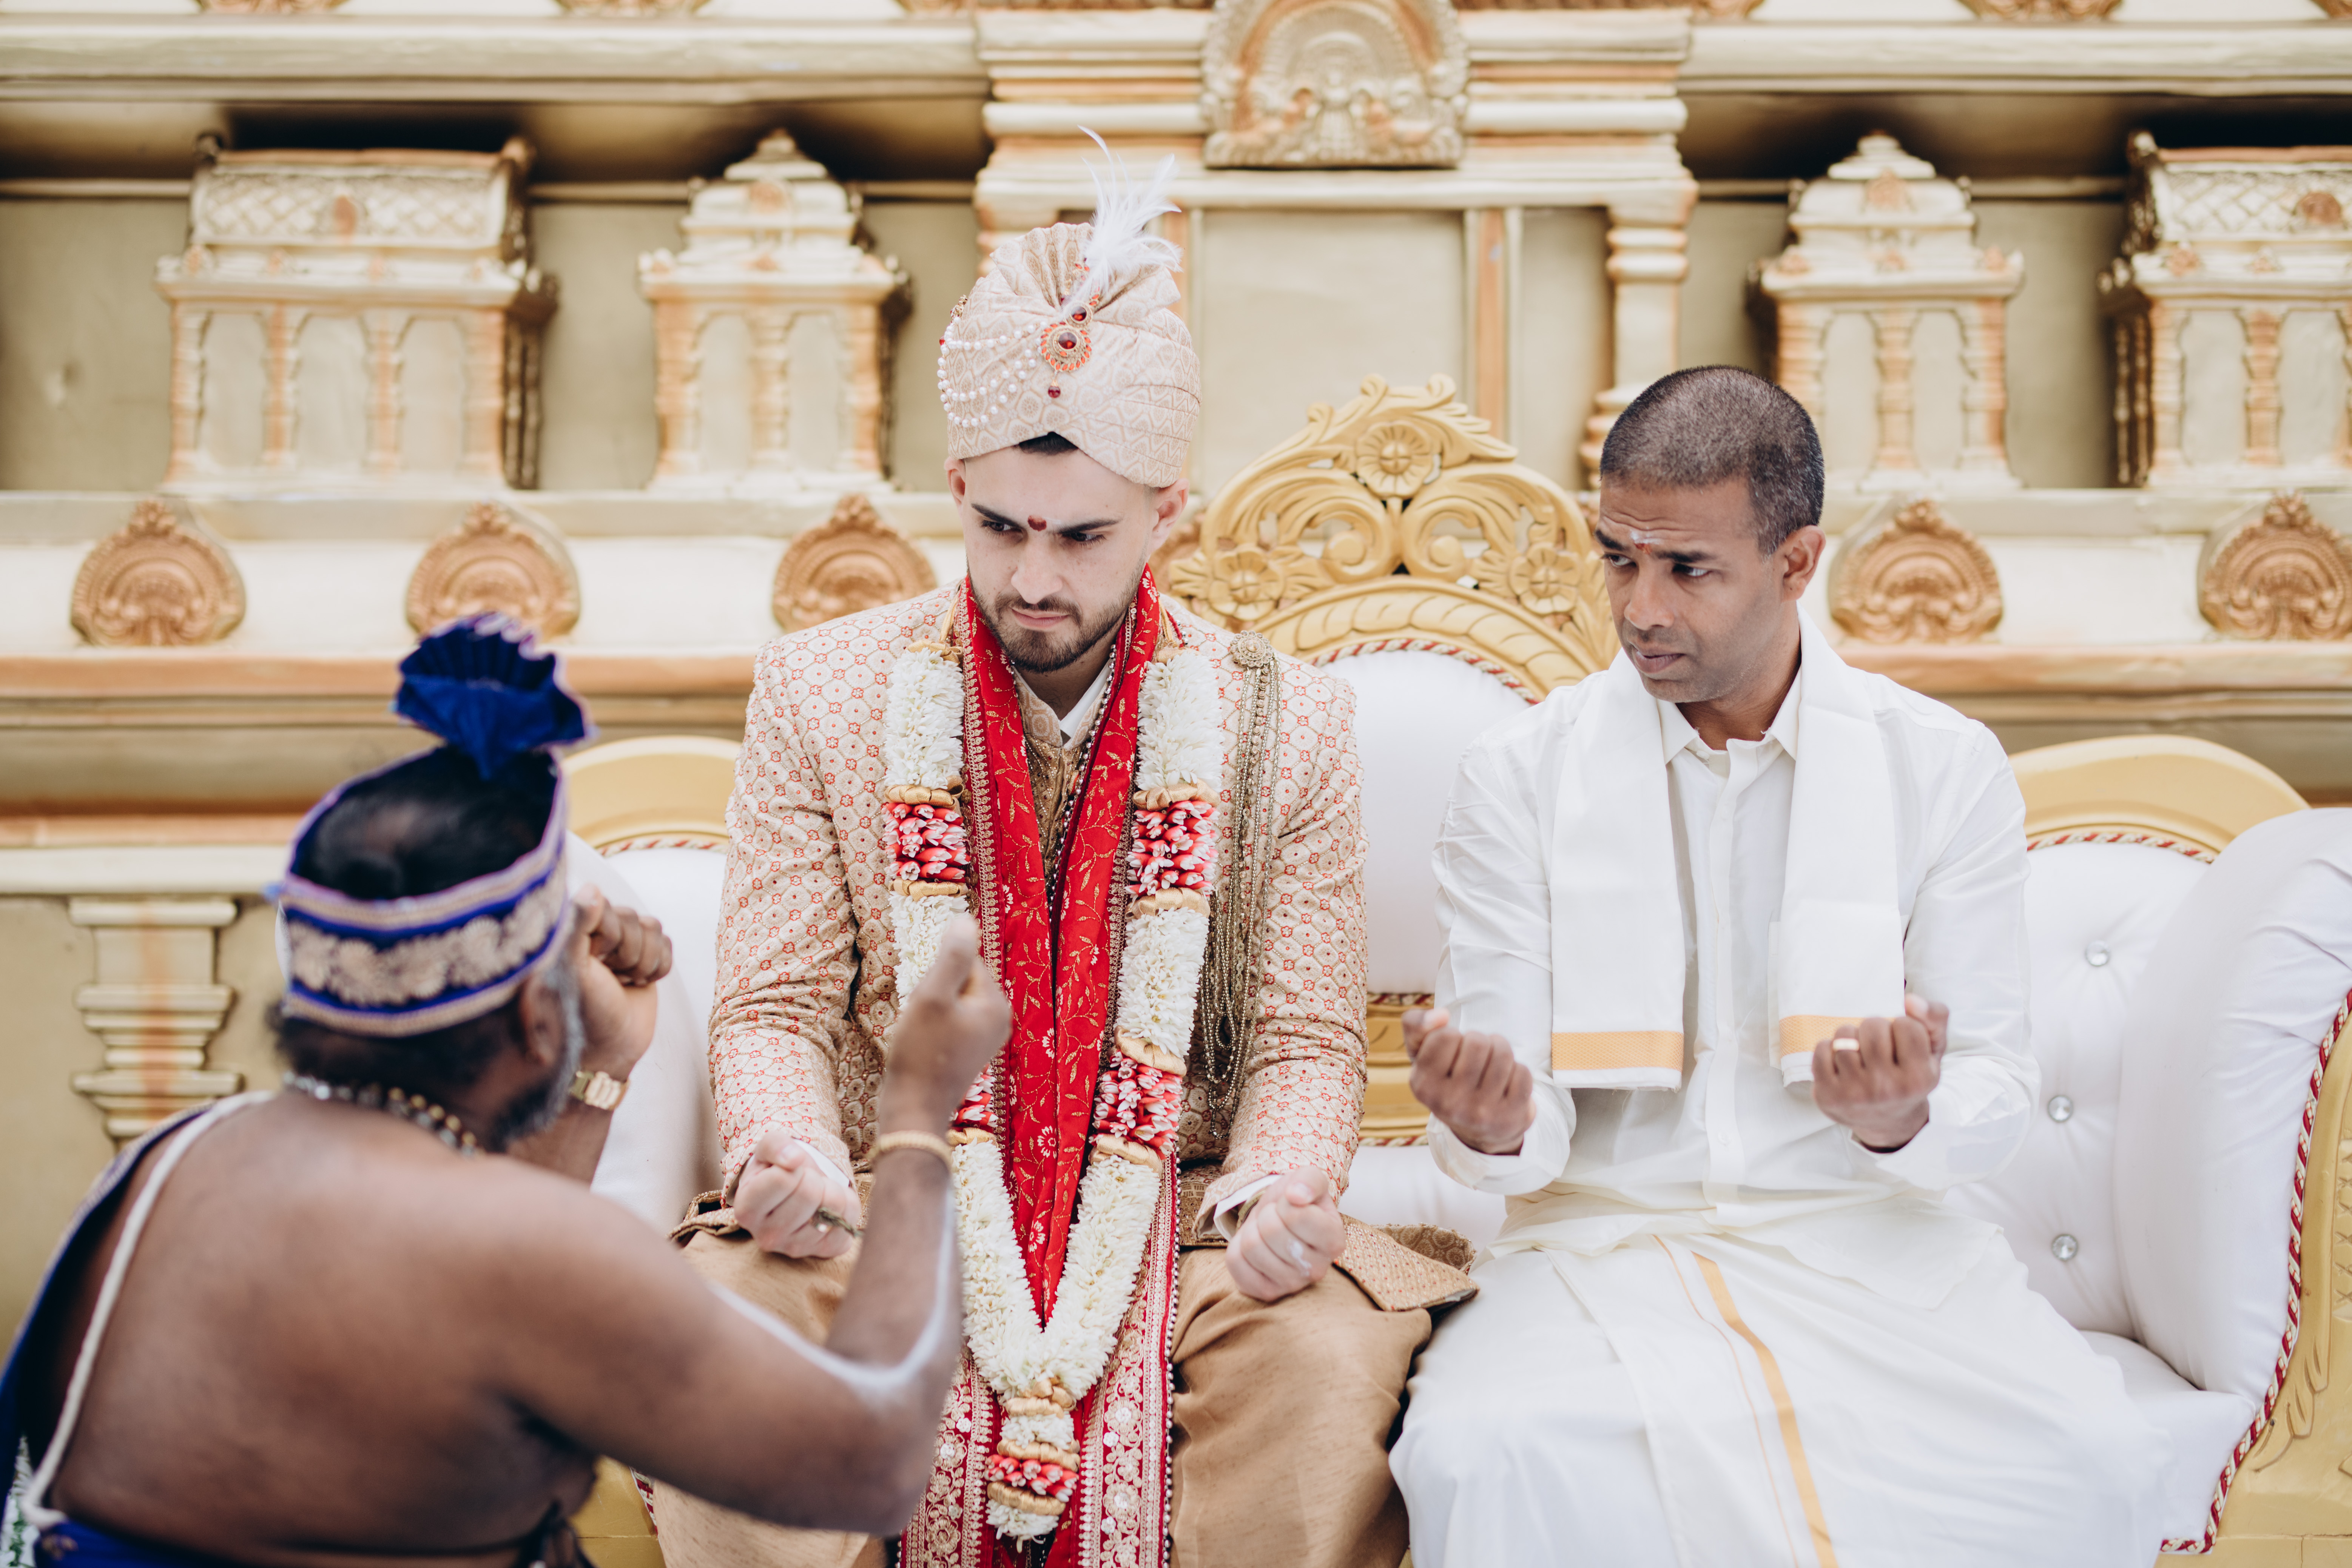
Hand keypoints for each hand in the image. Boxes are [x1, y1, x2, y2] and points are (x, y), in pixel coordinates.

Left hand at [568, 885, 671, 1082]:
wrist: (609, 1049)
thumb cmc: (583, 1011)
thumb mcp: (574, 969)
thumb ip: (577, 926)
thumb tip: (593, 888)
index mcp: (574, 929)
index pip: (606, 906)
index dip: (607, 937)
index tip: (593, 963)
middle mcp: (598, 931)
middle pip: (633, 918)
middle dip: (627, 954)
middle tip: (610, 978)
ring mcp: (625, 943)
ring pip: (653, 928)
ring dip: (643, 962)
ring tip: (623, 983)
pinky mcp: (647, 957)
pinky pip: (668, 944)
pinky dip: (659, 968)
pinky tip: (638, 985)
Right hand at [737, 1133, 861, 1259]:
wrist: (793, 1193)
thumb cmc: (777, 1169)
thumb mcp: (768, 1149)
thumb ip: (775, 1145)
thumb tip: (794, 1158)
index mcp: (746, 1210)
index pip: (782, 1179)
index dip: (793, 1164)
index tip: (791, 1169)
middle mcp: (767, 1237)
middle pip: (810, 1194)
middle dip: (814, 1177)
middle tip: (807, 1180)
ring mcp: (796, 1248)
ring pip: (833, 1208)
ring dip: (832, 1190)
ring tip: (818, 1192)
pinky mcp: (824, 1252)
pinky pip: (848, 1224)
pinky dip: (846, 1207)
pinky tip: (829, 1207)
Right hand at [878, 915, 1009, 1134]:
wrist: (913, 1109)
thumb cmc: (920, 1054)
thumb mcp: (932, 997)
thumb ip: (951, 956)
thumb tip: (965, 919)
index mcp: (996, 1003)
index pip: (965, 960)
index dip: (937, 974)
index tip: (927, 1001)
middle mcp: (998, 1019)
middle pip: (959, 979)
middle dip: (934, 991)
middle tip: (922, 1021)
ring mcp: (985, 1036)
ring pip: (950, 999)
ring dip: (929, 1008)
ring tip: (921, 1034)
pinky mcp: (969, 1049)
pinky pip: (948, 1019)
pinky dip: (931, 1025)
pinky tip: (922, 1045)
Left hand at [1226, 1169, 1344, 1302]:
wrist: (1278, 1220)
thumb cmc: (1295, 1201)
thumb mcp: (1307, 1180)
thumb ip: (1309, 1180)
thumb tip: (1296, 1195)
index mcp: (1334, 1241)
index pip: (1296, 1215)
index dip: (1285, 1202)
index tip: (1290, 1204)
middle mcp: (1317, 1269)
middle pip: (1271, 1231)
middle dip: (1267, 1215)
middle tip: (1275, 1218)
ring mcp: (1291, 1285)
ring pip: (1251, 1246)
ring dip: (1252, 1229)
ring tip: (1265, 1232)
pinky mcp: (1265, 1292)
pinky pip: (1236, 1263)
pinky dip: (1237, 1247)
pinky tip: (1254, 1248)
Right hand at [1404, 1008, 1534, 1155]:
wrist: (1478, 1128)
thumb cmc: (1448, 1078)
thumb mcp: (1423, 1053)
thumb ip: (1416, 1025)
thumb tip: (1441, 1014)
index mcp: (1423, 1085)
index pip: (1447, 1035)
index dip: (1453, 1036)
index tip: (1452, 1052)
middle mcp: (1449, 1103)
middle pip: (1477, 1042)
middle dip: (1480, 1041)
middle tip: (1476, 1058)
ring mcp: (1481, 1113)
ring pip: (1503, 1054)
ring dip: (1500, 1051)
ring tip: (1492, 1066)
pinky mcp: (1510, 1117)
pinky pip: (1523, 1073)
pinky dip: (1517, 1071)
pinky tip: (1505, 1085)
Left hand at [1811, 995, 1947, 1151]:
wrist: (1887, 1122)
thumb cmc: (1908, 1077)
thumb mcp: (1932, 1051)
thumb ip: (1934, 1019)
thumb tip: (1910, 1000)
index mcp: (1919, 1078)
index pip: (1906, 1025)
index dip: (1902, 1026)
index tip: (1902, 1042)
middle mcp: (1887, 1089)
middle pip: (1873, 1026)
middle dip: (1875, 1027)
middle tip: (1878, 1044)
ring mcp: (1855, 1093)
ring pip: (1845, 1035)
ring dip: (1851, 1035)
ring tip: (1860, 1050)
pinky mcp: (1829, 1095)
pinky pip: (1822, 1049)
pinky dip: (1829, 1048)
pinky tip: (1841, 1061)